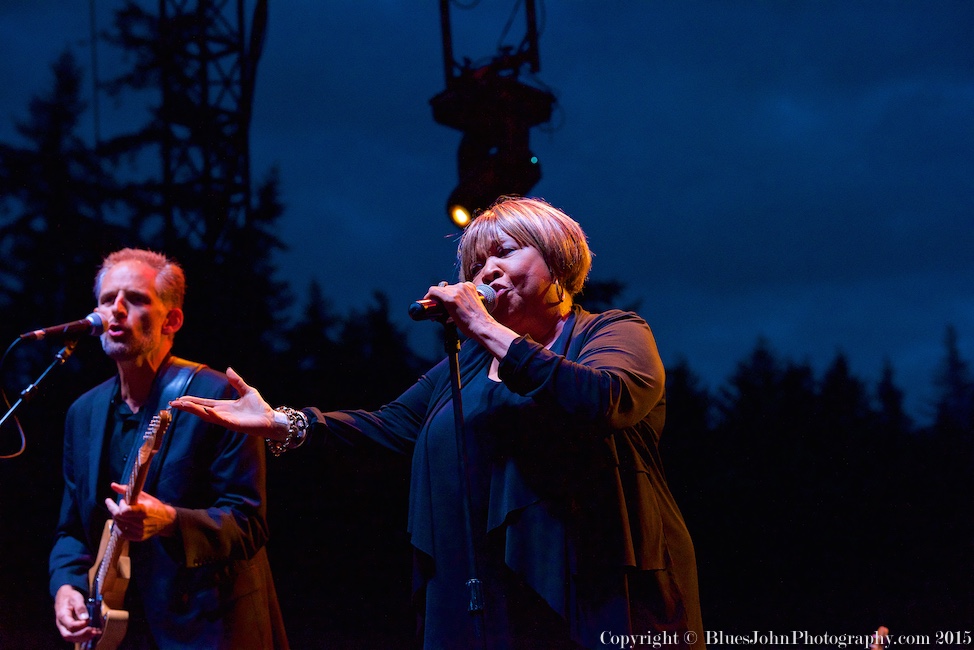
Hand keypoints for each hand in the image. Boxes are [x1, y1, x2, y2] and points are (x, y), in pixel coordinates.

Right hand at [54, 584, 99, 643]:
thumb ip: (80, 607)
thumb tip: (86, 617)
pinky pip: (75, 636)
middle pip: (69, 635)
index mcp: (62, 616)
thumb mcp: (76, 598)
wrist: (64, 597)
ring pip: (72, 638)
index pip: (70, 625)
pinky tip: (93, 633)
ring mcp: (65, 628)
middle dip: (82, 635)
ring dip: (84, 637)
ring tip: (96, 633)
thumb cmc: (70, 597)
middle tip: (94, 631)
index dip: (80, 625)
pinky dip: (84, 636)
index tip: (89, 620)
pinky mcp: (69, 629)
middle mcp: (61, 625)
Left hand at [106, 484, 176, 540]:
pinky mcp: (138, 537)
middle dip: (113, 509)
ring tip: (119, 512)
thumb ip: (127, 490)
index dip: (120, 505)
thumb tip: (112, 485)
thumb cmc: (154, 505)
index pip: (124, 511)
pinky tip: (120, 521)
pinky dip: (118, 527)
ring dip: (116, 517)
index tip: (122, 500)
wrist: (166, 520)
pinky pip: (121, 534)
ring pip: (118, 525)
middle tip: (113, 504)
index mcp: (144, 510)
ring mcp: (140, 531)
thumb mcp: (143, 496)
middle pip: (119, 518)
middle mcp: (142, 522)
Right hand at [169, 367, 286, 439]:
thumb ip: (237, 381)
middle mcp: (222, 413)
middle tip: (173, 403)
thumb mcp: (247, 390)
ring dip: (195, 410)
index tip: (179, 398)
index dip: (191, 401)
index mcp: (223, 406)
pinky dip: (213, 415)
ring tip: (182, 405)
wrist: (270, 419)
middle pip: (201, 409)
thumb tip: (228, 369)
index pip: (203, 403)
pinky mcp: (234, 424)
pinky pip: (221, 420)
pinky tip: (206, 411)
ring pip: (207, 415)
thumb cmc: (259, 408)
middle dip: (187, 406)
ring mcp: (227, 420)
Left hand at [424, 282, 516, 358]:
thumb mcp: (473, 304)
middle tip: (438, 310)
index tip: (443, 302)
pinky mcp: (450, 299)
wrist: (482, 327)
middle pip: (445, 289)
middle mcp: (462, 286)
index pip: (452, 287)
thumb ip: (464, 301)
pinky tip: (429, 304)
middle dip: (440, 298)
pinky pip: (433, 292)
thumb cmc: (478, 320)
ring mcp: (456, 292)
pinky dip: (429, 297)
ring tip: (436, 311)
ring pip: (438, 290)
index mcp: (469, 287)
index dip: (445, 294)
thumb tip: (451, 306)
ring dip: (436, 300)